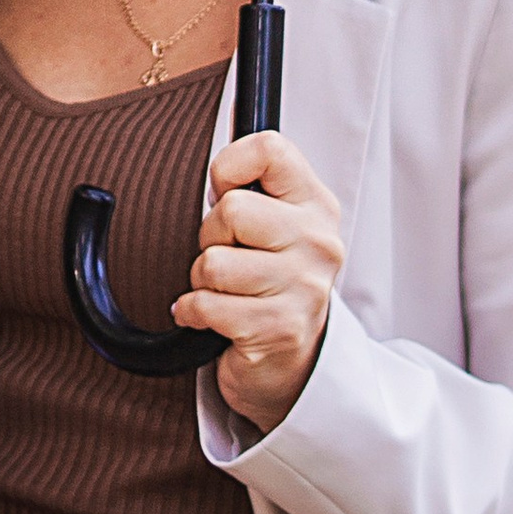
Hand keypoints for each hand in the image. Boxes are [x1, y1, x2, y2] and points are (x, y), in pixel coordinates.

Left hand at [174, 128, 344, 427]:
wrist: (292, 365)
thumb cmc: (269, 284)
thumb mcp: (276, 224)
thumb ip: (254, 187)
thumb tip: (217, 167)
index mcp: (317, 205)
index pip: (269, 148)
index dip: (228, 169)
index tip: (227, 196)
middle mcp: (318, 242)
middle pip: (231, 209)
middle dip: (210, 237)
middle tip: (228, 258)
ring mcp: (303, 287)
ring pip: (213, 261)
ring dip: (203, 281)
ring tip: (226, 291)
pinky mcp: (279, 328)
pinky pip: (206, 304)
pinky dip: (194, 312)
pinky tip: (213, 319)